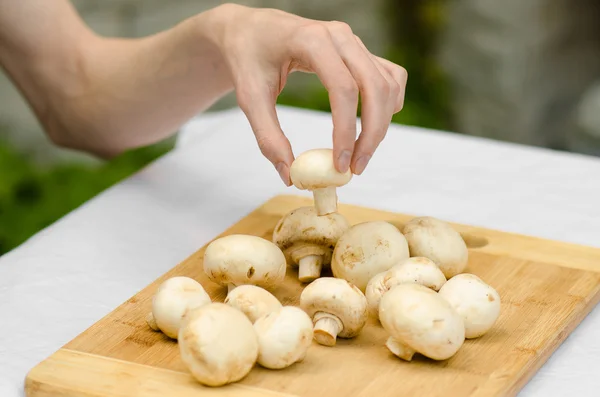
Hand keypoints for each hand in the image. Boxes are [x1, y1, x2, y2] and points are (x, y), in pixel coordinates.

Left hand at [210, 4, 407, 184]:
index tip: (340, 164)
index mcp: (311, 39)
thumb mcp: (250, 98)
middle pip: (375, 87)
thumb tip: (289, 175)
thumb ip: (268, 136)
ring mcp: (353, 41)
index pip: (343, 88)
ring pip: (387, 84)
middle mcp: (340, 36)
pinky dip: (389, 103)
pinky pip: (390, 76)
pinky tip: (374, 125)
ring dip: (382, 124)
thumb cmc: (248, 59)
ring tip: (360, 154)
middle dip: (372, 133)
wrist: (251, 30)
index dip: (346, 130)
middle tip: (356, 168)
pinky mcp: (360, 50)